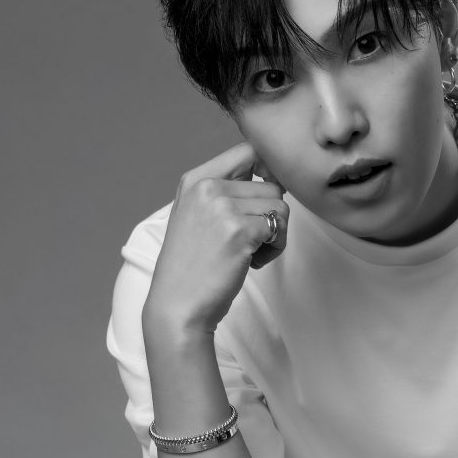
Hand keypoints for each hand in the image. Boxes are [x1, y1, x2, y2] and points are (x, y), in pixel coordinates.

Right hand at [142, 142, 288, 342]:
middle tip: (250, 242)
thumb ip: (225, 191)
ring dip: (274, 234)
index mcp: (195, 179)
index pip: (248, 151)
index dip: (268, 171)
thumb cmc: (192, 267)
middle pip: (271, 185)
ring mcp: (222, 207)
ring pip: (279, 206)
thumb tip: (271, 175)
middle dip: (269, 215)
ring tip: (250, 253)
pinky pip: (279, 227)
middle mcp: (207, 186)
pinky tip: (252, 263)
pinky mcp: (239, 230)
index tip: (265, 198)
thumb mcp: (197, 216)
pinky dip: (274, 249)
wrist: (177, 306)